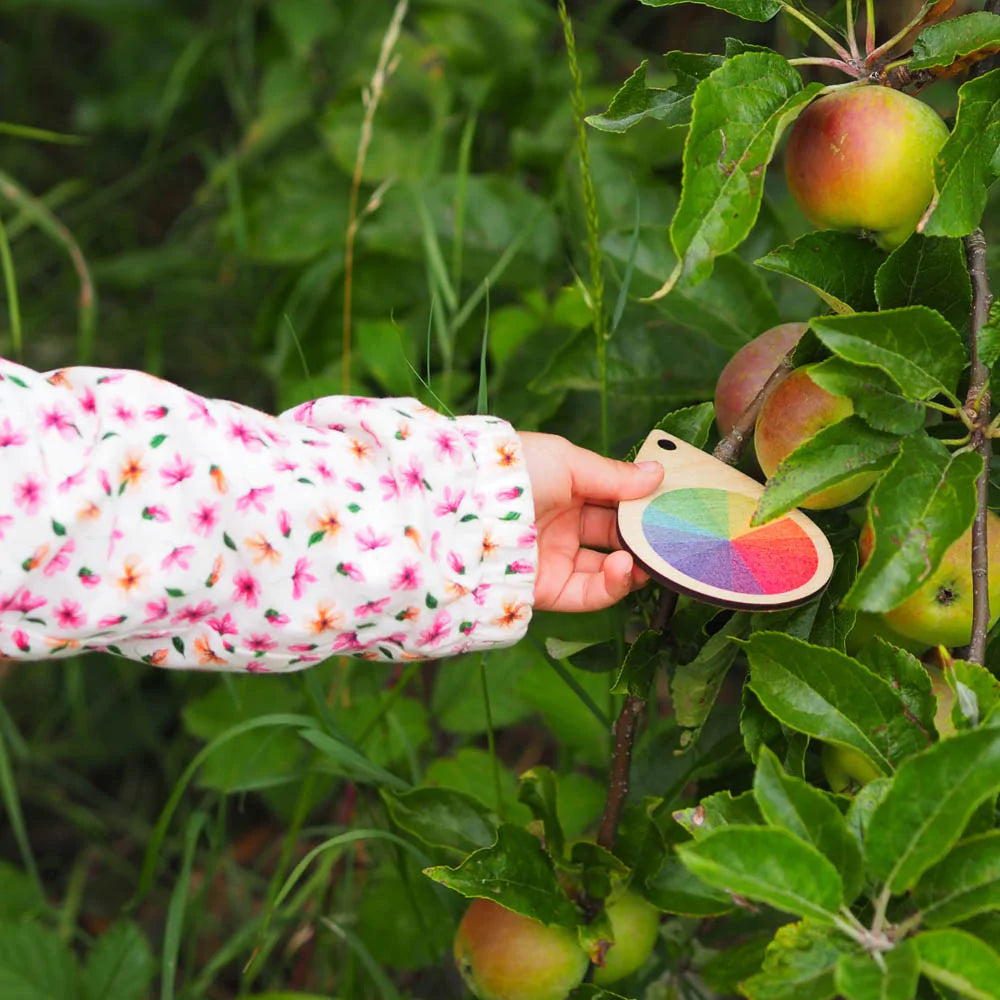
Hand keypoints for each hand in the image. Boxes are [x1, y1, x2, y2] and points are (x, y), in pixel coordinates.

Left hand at [519, 433, 663, 612]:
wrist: (471, 510)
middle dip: (645, 536)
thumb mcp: (569, 462)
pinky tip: (627, 567)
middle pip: (615, 534)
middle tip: (675, 534)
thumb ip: (615, 475)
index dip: (642, 502)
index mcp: (564, 489)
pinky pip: (590, 593)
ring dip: (636, 563)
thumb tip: (657, 474)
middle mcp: (561, 525)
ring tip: (653, 555)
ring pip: (608, 568)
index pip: (613, 499)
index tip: (673, 503)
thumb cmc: (518, 473)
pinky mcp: (548, 589)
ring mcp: (555, 558)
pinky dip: (614, 584)